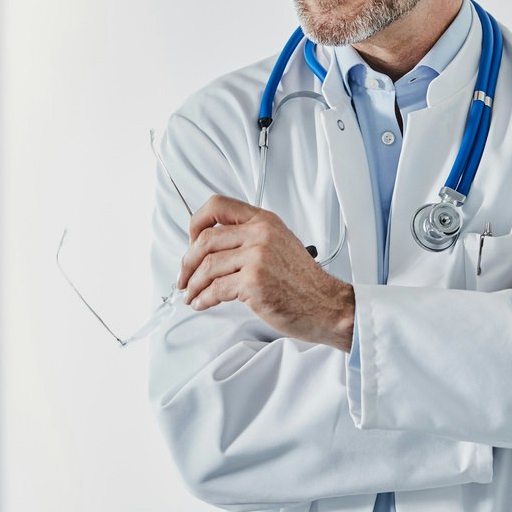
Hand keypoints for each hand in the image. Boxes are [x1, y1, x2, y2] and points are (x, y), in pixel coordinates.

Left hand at [178, 195, 354, 349]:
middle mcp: (260, 234)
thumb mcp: (280, 244)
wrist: (327, 305)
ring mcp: (257, 257)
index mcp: (264, 221)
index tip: (191, 241)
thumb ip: (251, 238)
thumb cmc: (304, 282)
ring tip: (191, 294)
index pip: (217, 206)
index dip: (196, 223)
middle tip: (184, 277)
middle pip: (205, 240)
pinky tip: (202, 303)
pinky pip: (215, 289)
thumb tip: (213, 248)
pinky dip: (202, 299)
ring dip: (192, 284)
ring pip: (207, 267)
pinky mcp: (253, 282)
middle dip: (187, 263)